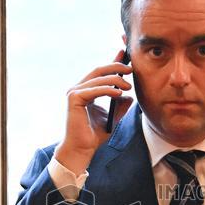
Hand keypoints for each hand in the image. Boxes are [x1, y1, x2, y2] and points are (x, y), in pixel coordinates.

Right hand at [55, 50, 133, 174]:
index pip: (100, 72)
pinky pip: (94, 90)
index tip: (125, 55)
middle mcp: (78, 89)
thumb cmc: (94, 135)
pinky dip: (107, 90)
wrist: (83, 149)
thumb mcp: (113, 118)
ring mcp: (74, 92)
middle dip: (116, 67)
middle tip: (131, 69)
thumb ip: (120, 106)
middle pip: (99, 70)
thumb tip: (130, 96)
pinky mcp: (74, 99)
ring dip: (115, 80)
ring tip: (128, 86)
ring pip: (98, 79)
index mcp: (85, 91)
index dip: (113, 62)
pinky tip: (119, 93)